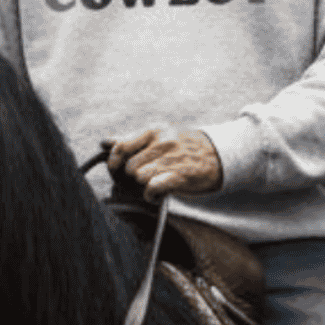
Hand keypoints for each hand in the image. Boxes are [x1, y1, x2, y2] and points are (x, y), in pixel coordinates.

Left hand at [106, 128, 222, 203]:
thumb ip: (131, 139)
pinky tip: (156, 194)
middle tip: (143, 177)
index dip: (115, 160)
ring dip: (143, 185)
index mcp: (154, 130)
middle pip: (130, 166)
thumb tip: (105, 142)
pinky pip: (153, 187)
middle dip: (133, 176)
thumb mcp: (160, 135)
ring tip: (152, 184)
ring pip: (140, 176)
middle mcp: (162, 142)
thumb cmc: (185, 145)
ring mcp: (172, 158)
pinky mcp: (180, 175)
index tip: (116, 168)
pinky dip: (151, 194)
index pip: (121, 146)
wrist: (220, 154)